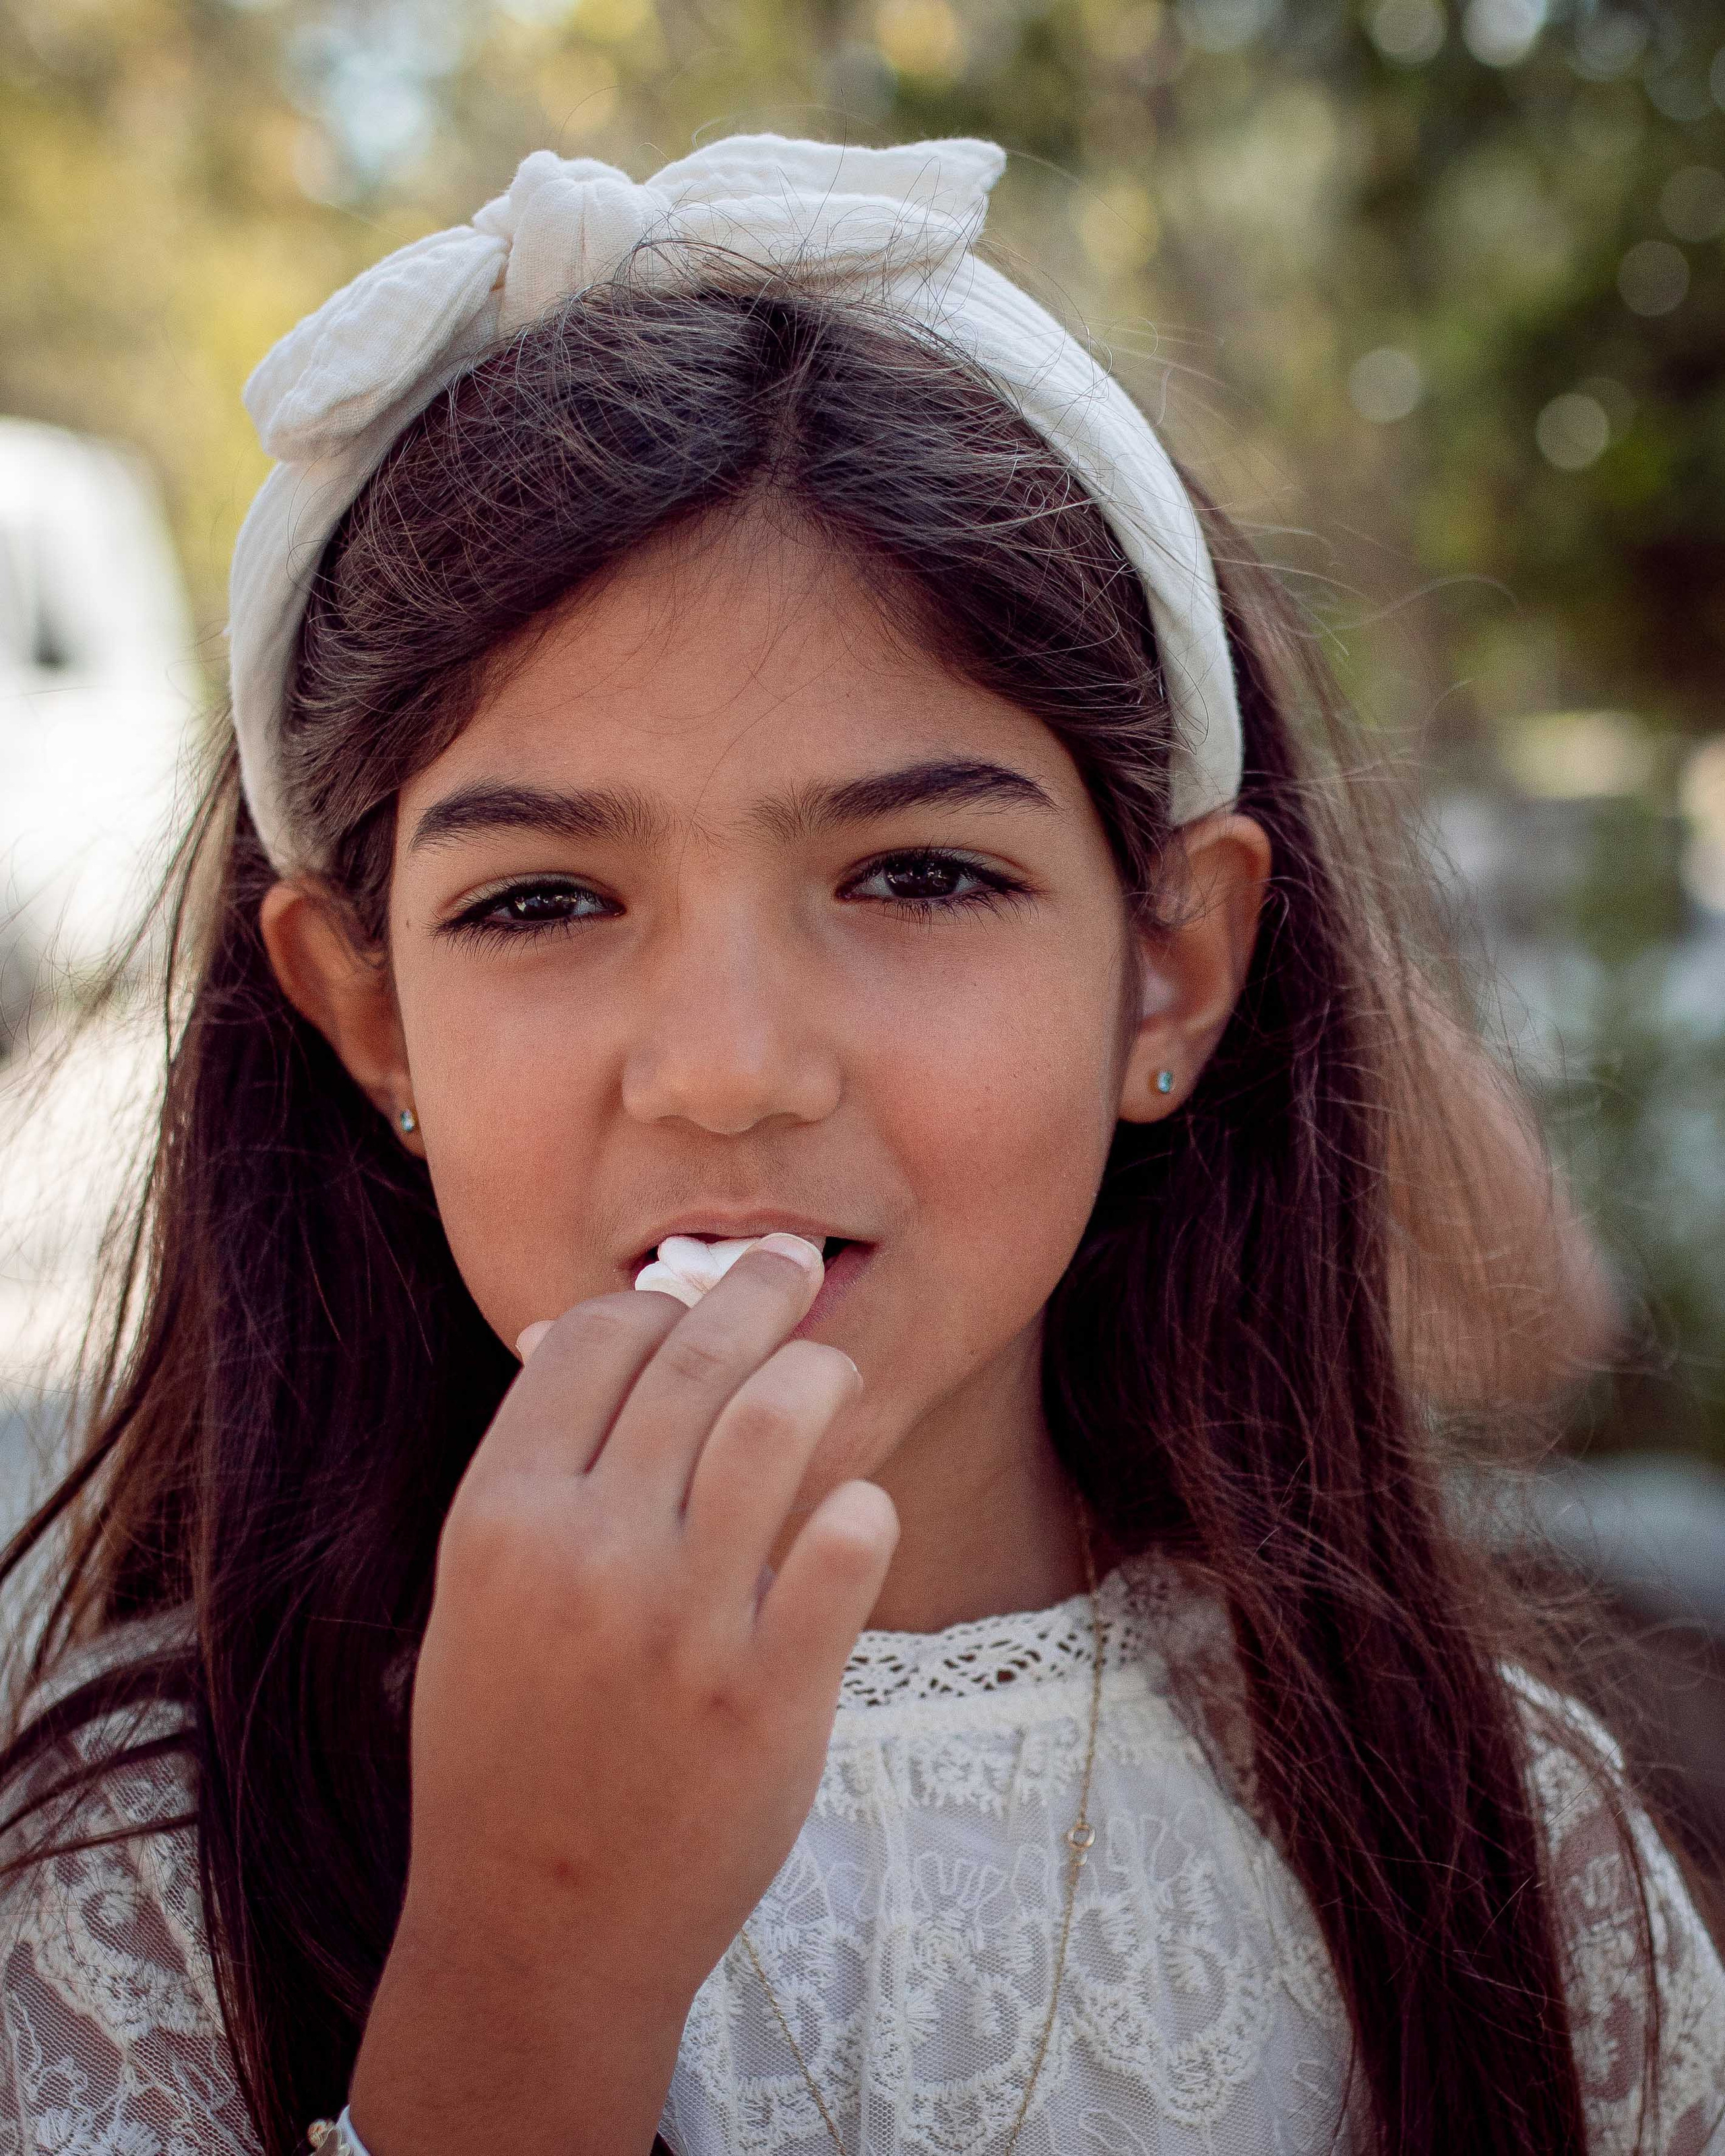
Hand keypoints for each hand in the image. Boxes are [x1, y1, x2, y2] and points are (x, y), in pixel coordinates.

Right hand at [349, 1234, 897, 2155]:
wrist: (539, 1926)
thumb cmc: (508, 1744)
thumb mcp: (478, 1597)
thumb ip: (532, 1466)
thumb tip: (574, 1328)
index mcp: (498, 1519)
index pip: (593, 1337)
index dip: (654, 1301)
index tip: (690, 1301)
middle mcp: (587, 1555)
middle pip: (695, 1357)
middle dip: (754, 1292)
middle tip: (790, 1272)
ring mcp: (683, 1625)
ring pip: (778, 1421)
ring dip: (816, 1373)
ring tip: (828, 1370)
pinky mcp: (772, 1693)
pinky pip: (849, 1538)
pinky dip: (861, 1505)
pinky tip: (850, 1510)